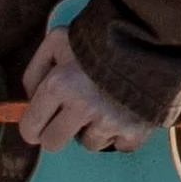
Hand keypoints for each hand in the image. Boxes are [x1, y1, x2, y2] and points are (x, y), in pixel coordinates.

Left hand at [14, 22, 155, 154]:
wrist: (150, 34)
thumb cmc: (100, 37)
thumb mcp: (58, 40)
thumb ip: (35, 70)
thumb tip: (30, 99)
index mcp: (59, 85)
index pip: (30, 129)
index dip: (33, 126)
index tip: (40, 123)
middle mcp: (82, 107)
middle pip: (53, 144)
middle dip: (59, 131)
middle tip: (73, 113)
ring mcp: (110, 121)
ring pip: (89, 144)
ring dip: (94, 129)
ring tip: (106, 103)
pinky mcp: (135, 130)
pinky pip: (119, 147)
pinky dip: (122, 133)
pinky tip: (125, 111)